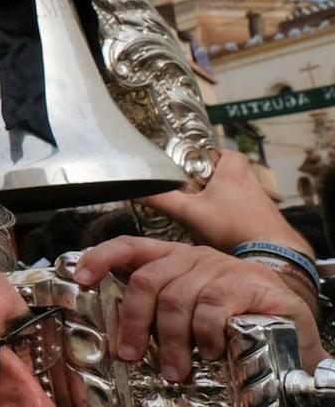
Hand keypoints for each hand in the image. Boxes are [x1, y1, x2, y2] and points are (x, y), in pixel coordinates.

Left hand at [73, 236, 327, 378]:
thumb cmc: (233, 319)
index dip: (102, 258)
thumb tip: (119, 340)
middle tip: (130, 356)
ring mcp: (221, 268)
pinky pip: (211, 308)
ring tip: (174, 370)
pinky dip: (204, 335)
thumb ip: (159, 315)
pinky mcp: (247, 285)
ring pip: (177, 299)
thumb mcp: (191, 312)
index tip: (80, 279)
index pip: (131, 246)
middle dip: (132, 322)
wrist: (291, 324)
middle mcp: (194, 258)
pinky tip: (209, 352)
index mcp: (174, 259)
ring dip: (170, 341)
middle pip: (147, 281)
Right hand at [139, 149, 311, 255]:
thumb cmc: (232, 227)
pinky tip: (218, 231)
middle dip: (197, 187)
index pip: (203, 152)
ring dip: (210, 203)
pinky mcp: (261, 213)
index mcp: (233, 164)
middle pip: (210, 173)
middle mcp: (249, 175)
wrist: (272, 255)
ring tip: (201, 220)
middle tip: (186, 202)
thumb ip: (159, 199)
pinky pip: (234, 207)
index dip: (188, 166)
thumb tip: (134, 191)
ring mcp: (257, 195)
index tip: (178, 181)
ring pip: (222, 191)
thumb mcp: (187, 212)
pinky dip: (224, 216)